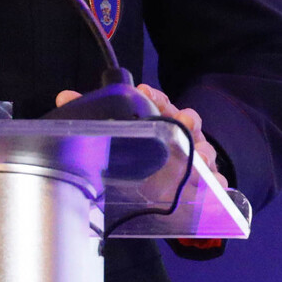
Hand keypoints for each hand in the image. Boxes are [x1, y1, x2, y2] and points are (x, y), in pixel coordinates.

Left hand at [54, 83, 225, 188]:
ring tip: (198, 158)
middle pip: (189, 122)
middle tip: (183, 120)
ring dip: (202, 152)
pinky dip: (216, 183)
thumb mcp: (126, 138)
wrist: (175, 189)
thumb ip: (96, 117)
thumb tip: (64, 96)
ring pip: (205, 150)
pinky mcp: (207, 183)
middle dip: (187, 120)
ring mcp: (198, 159)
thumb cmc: (151, 156)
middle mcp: (184, 136)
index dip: (155, 97)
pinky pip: (216, 181)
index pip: (161, 103)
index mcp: (163, 121)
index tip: (145, 92)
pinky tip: (213, 185)